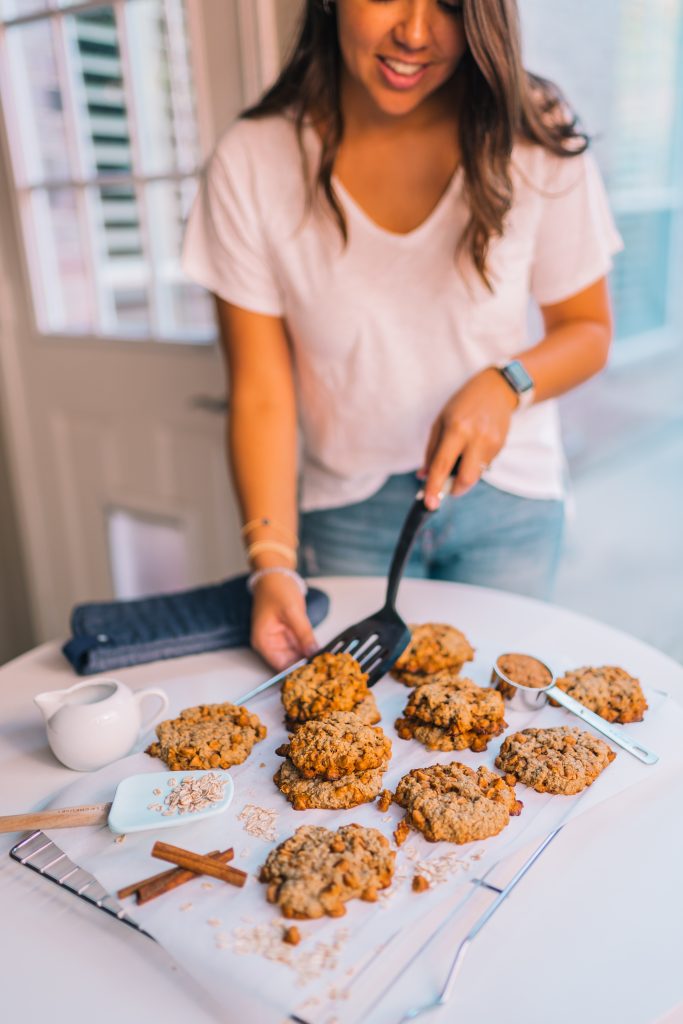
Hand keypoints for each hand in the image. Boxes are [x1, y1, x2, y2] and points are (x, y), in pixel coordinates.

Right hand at [250, 571, 317, 670]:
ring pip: (297, 657)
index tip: (316, 673)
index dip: (298, 671)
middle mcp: (270, 645)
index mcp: (264, 642)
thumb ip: (303, 633)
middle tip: (326, 668)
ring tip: (327, 662)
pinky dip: (310, 649)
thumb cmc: (276, 589)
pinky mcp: (289, 635)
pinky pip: (300, 647)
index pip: (280, 666)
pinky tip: (322, 652)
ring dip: (310, 659)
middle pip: (289, 664)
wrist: (275, 574)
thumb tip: (313, 653)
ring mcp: (280, 640)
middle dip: (306, 667)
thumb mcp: (292, 611)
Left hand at [420, 367, 517, 507]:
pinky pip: (484, 466)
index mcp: (457, 428)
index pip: (442, 465)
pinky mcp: (501, 446)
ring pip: (476, 475)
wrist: (497, 389)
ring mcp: (492, 443)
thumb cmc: (463, 404)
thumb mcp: (441, 421)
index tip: (429, 503)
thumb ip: (432, 450)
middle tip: (446, 489)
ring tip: (460, 459)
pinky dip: (474, 464)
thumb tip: (423, 476)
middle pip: (466, 479)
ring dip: (464, 476)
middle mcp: (476, 437)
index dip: (434, 486)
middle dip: (454, 490)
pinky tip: (473, 448)